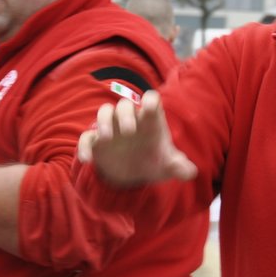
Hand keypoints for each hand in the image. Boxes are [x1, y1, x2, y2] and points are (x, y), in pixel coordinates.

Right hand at [77, 90, 197, 186]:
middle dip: (125, 115)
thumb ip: (178, 166)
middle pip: (124, 105)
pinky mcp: (95, 142)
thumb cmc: (153, 162)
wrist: (132, 175)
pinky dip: (85, 146)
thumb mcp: (167, 166)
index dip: (150, 101)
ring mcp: (111, 128)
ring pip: (104, 112)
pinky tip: (88, 160)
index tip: (150, 107)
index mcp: (149, 120)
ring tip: (106, 138)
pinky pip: (86, 137)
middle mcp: (129, 119)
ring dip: (103, 122)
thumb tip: (190, 172)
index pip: (150, 100)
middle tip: (129, 131)